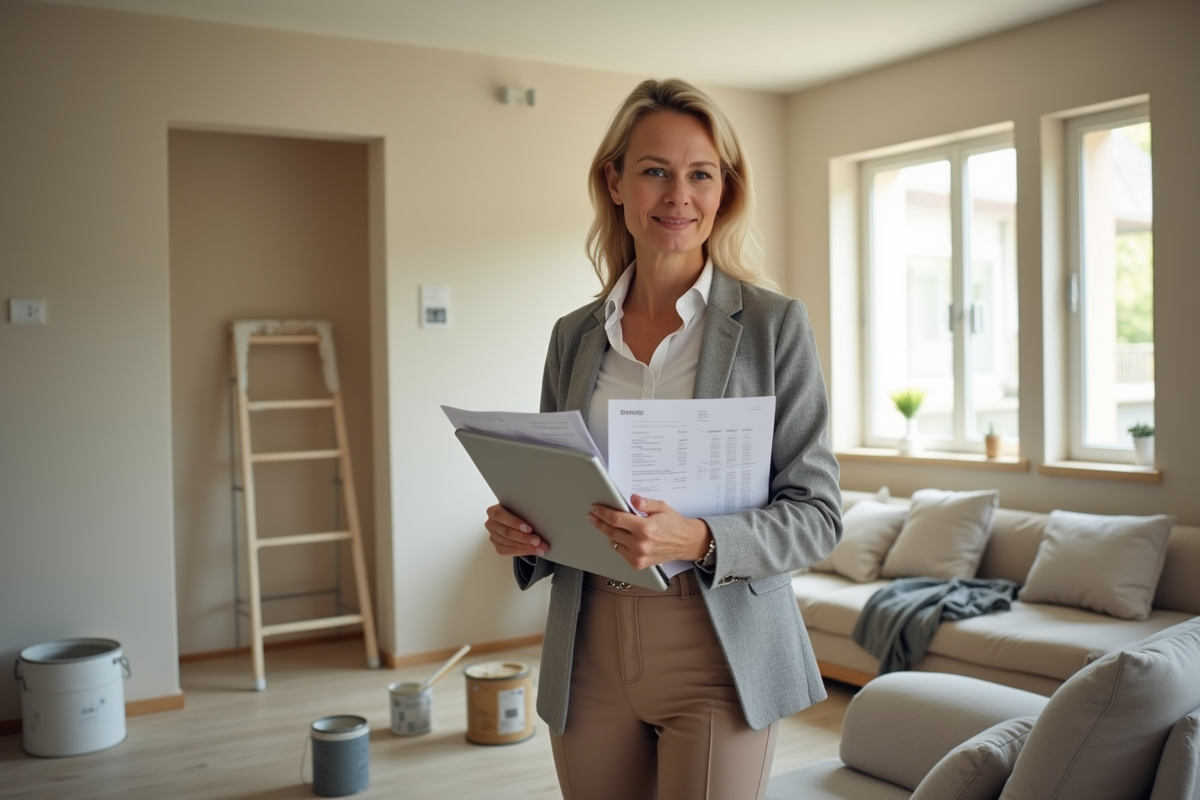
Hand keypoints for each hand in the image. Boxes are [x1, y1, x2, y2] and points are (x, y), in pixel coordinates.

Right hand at [485, 504, 546, 557]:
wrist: (514, 520)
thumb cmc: (518, 512)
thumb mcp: (520, 508)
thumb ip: (524, 512)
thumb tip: (539, 520)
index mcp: (494, 511)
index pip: (501, 515)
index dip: (515, 522)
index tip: (529, 529)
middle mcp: (491, 524)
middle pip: (507, 532)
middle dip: (524, 538)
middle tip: (538, 541)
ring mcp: (493, 536)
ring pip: (509, 543)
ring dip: (526, 547)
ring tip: (540, 548)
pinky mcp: (497, 546)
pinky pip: (507, 551)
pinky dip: (520, 551)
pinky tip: (530, 551)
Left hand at [588, 494, 710, 569]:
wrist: (686, 543)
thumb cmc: (674, 524)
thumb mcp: (662, 507)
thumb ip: (646, 503)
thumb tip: (632, 498)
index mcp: (645, 528)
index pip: (616, 519)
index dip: (603, 513)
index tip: (595, 509)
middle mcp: (640, 544)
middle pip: (611, 531)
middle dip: (599, 522)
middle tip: (592, 515)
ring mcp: (639, 556)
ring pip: (614, 542)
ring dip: (608, 532)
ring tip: (603, 524)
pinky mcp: (639, 564)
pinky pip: (621, 552)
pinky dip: (617, 543)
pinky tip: (618, 536)